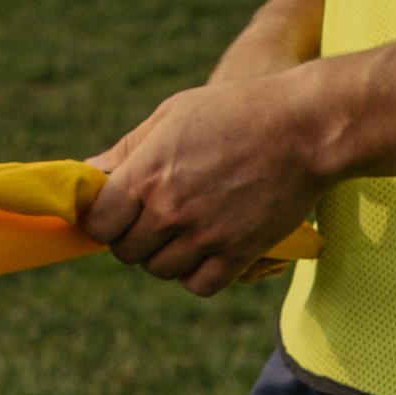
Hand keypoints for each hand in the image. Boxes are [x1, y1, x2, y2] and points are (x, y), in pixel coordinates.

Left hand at [85, 70, 331, 296]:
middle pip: (126, 252)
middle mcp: (170, 210)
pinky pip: (199, 284)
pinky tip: (206, 249)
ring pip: (161, 270)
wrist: (305, 125)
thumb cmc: (236, 110)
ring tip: (185, 229)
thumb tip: (89, 175)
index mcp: (147, 174)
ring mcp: (205, 235)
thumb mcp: (172, 115)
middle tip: (155, 218)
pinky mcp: (239, 253)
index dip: (103, 221)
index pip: (99, 224)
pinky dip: (197, 274)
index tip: (115, 213)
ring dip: (166, 255)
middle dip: (134, 237)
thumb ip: (127, 150)